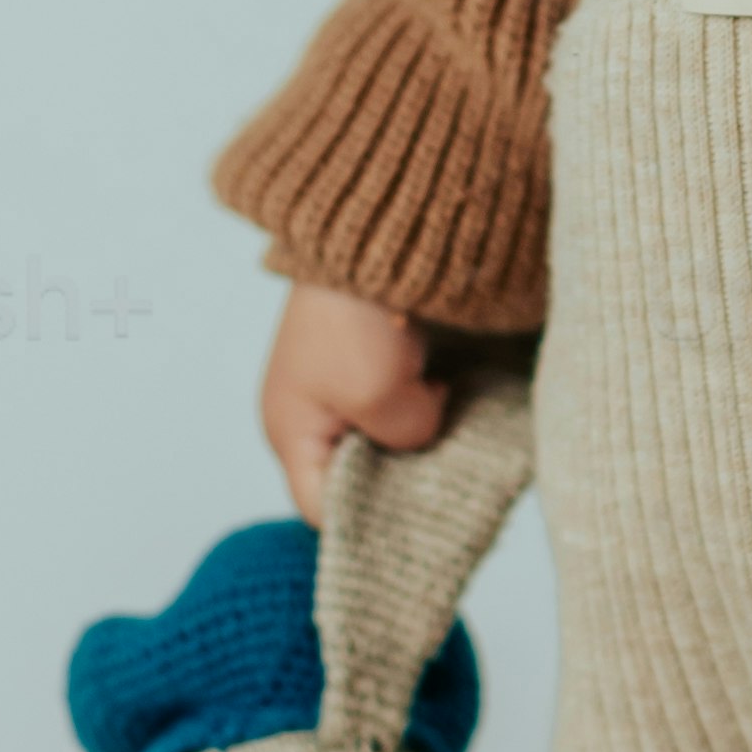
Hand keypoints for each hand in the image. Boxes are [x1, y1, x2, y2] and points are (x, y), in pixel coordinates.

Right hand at [259, 279, 447, 505]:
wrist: (371, 226)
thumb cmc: (354, 313)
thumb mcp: (378, 395)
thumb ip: (404, 438)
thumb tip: (428, 430)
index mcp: (293, 431)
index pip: (321, 509)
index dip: (363, 524)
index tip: (412, 521)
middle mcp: (314, 414)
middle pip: (359, 476)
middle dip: (403, 477)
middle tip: (446, 475)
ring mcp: (345, 384)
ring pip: (388, 439)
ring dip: (423, 437)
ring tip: (458, 433)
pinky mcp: (377, 357)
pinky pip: (405, 402)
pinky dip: (432, 405)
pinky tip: (458, 398)